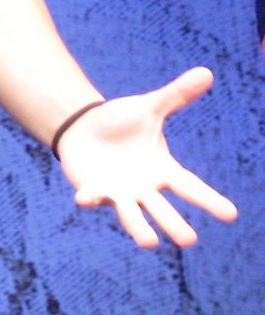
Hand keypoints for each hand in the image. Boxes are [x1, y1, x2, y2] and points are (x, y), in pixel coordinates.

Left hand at [56, 66, 237, 247]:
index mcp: (163, 170)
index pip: (190, 186)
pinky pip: (93, 198)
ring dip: (138, 228)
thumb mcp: (149, 108)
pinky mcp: (95, 190)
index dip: (209, 200)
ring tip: (149, 243)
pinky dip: (90, 199)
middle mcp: (145, 188)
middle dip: (175, 225)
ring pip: (132, 216)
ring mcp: (120, 193)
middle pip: (163, 210)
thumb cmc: (121, 122)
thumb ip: (176, 95)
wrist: (85, 128)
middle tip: (188, 240)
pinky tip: (84, 200)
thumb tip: (207, 72)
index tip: (231, 214)